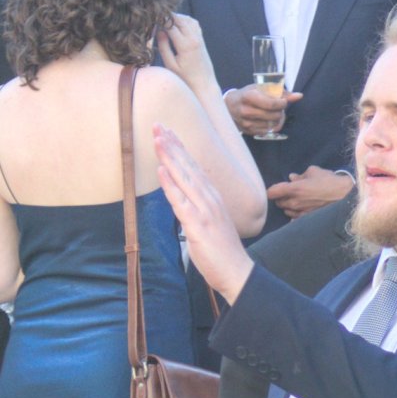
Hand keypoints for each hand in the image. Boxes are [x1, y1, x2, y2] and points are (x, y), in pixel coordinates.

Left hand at [155, 124, 254, 301]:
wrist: (238, 273)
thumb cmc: (222, 252)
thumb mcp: (209, 225)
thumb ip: (195, 209)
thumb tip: (179, 201)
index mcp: (214, 199)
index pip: (195, 168)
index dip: (180, 149)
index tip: (167, 132)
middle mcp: (211, 200)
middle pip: (189, 167)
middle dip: (173, 145)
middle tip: (158, 125)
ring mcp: (206, 211)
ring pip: (185, 178)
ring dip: (170, 157)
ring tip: (158, 138)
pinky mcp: (198, 225)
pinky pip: (182, 201)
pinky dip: (171, 184)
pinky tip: (162, 170)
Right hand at [156, 14, 219, 93]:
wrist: (205, 85)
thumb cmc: (186, 78)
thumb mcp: (170, 65)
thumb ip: (163, 46)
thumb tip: (159, 30)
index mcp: (185, 45)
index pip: (170, 25)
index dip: (159, 20)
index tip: (149, 19)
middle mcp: (194, 39)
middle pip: (178, 19)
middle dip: (166, 16)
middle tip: (155, 17)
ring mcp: (199, 38)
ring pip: (187, 19)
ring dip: (175, 17)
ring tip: (163, 21)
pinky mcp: (201, 40)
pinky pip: (194, 23)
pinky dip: (184, 20)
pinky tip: (176, 24)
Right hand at [224, 84, 300, 136]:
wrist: (228, 106)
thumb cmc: (248, 95)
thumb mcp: (260, 88)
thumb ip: (281, 92)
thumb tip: (299, 96)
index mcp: (248, 97)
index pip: (271, 104)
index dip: (282, 103)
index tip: (283, 101)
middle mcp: (246, 110)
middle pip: (274, 115)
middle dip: (280, 111)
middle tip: (278, 107)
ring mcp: (247, 123)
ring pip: (273, 124)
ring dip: (277, 119)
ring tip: (273, 113)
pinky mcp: (249, 131)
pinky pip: (268, 131)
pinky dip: (272, 126)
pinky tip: (268, 119)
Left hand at [267, 166, 352, 217]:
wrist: (346, 195)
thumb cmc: (330, 181)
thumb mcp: (313, 172)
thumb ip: (300, 176)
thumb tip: (292, 177)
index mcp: (294, 188)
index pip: (272, 192)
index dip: (270, 191)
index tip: (273, 190)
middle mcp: (295, 202)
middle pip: (278, 203)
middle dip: (281, 198)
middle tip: (288, 194)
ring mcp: (302, 212)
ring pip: (287, 211)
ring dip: (288, 207)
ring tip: (296, 202)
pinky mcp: (309, 218)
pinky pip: (296, 219)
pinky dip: (295, 215)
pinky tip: (301, 211)